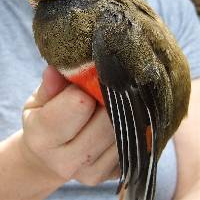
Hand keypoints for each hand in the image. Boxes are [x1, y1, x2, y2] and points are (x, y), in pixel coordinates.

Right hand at [22, 65, 118, 185]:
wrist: (48, 159)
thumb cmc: (43, 123)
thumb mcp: (38, 102)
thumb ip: (49, 87)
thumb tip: (57, 69)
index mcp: (43, 138)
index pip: (80, 104)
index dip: (87, 85)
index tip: (87, 80)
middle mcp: (67, 161)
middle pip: (107, 119)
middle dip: (108, 99)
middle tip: (103, 89)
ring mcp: (92, 172)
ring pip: (124, 131)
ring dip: (122, 112)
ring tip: (109, 104)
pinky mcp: (112, 175)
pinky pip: (133, 144)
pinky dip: (129, 128)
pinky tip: (116, 122)